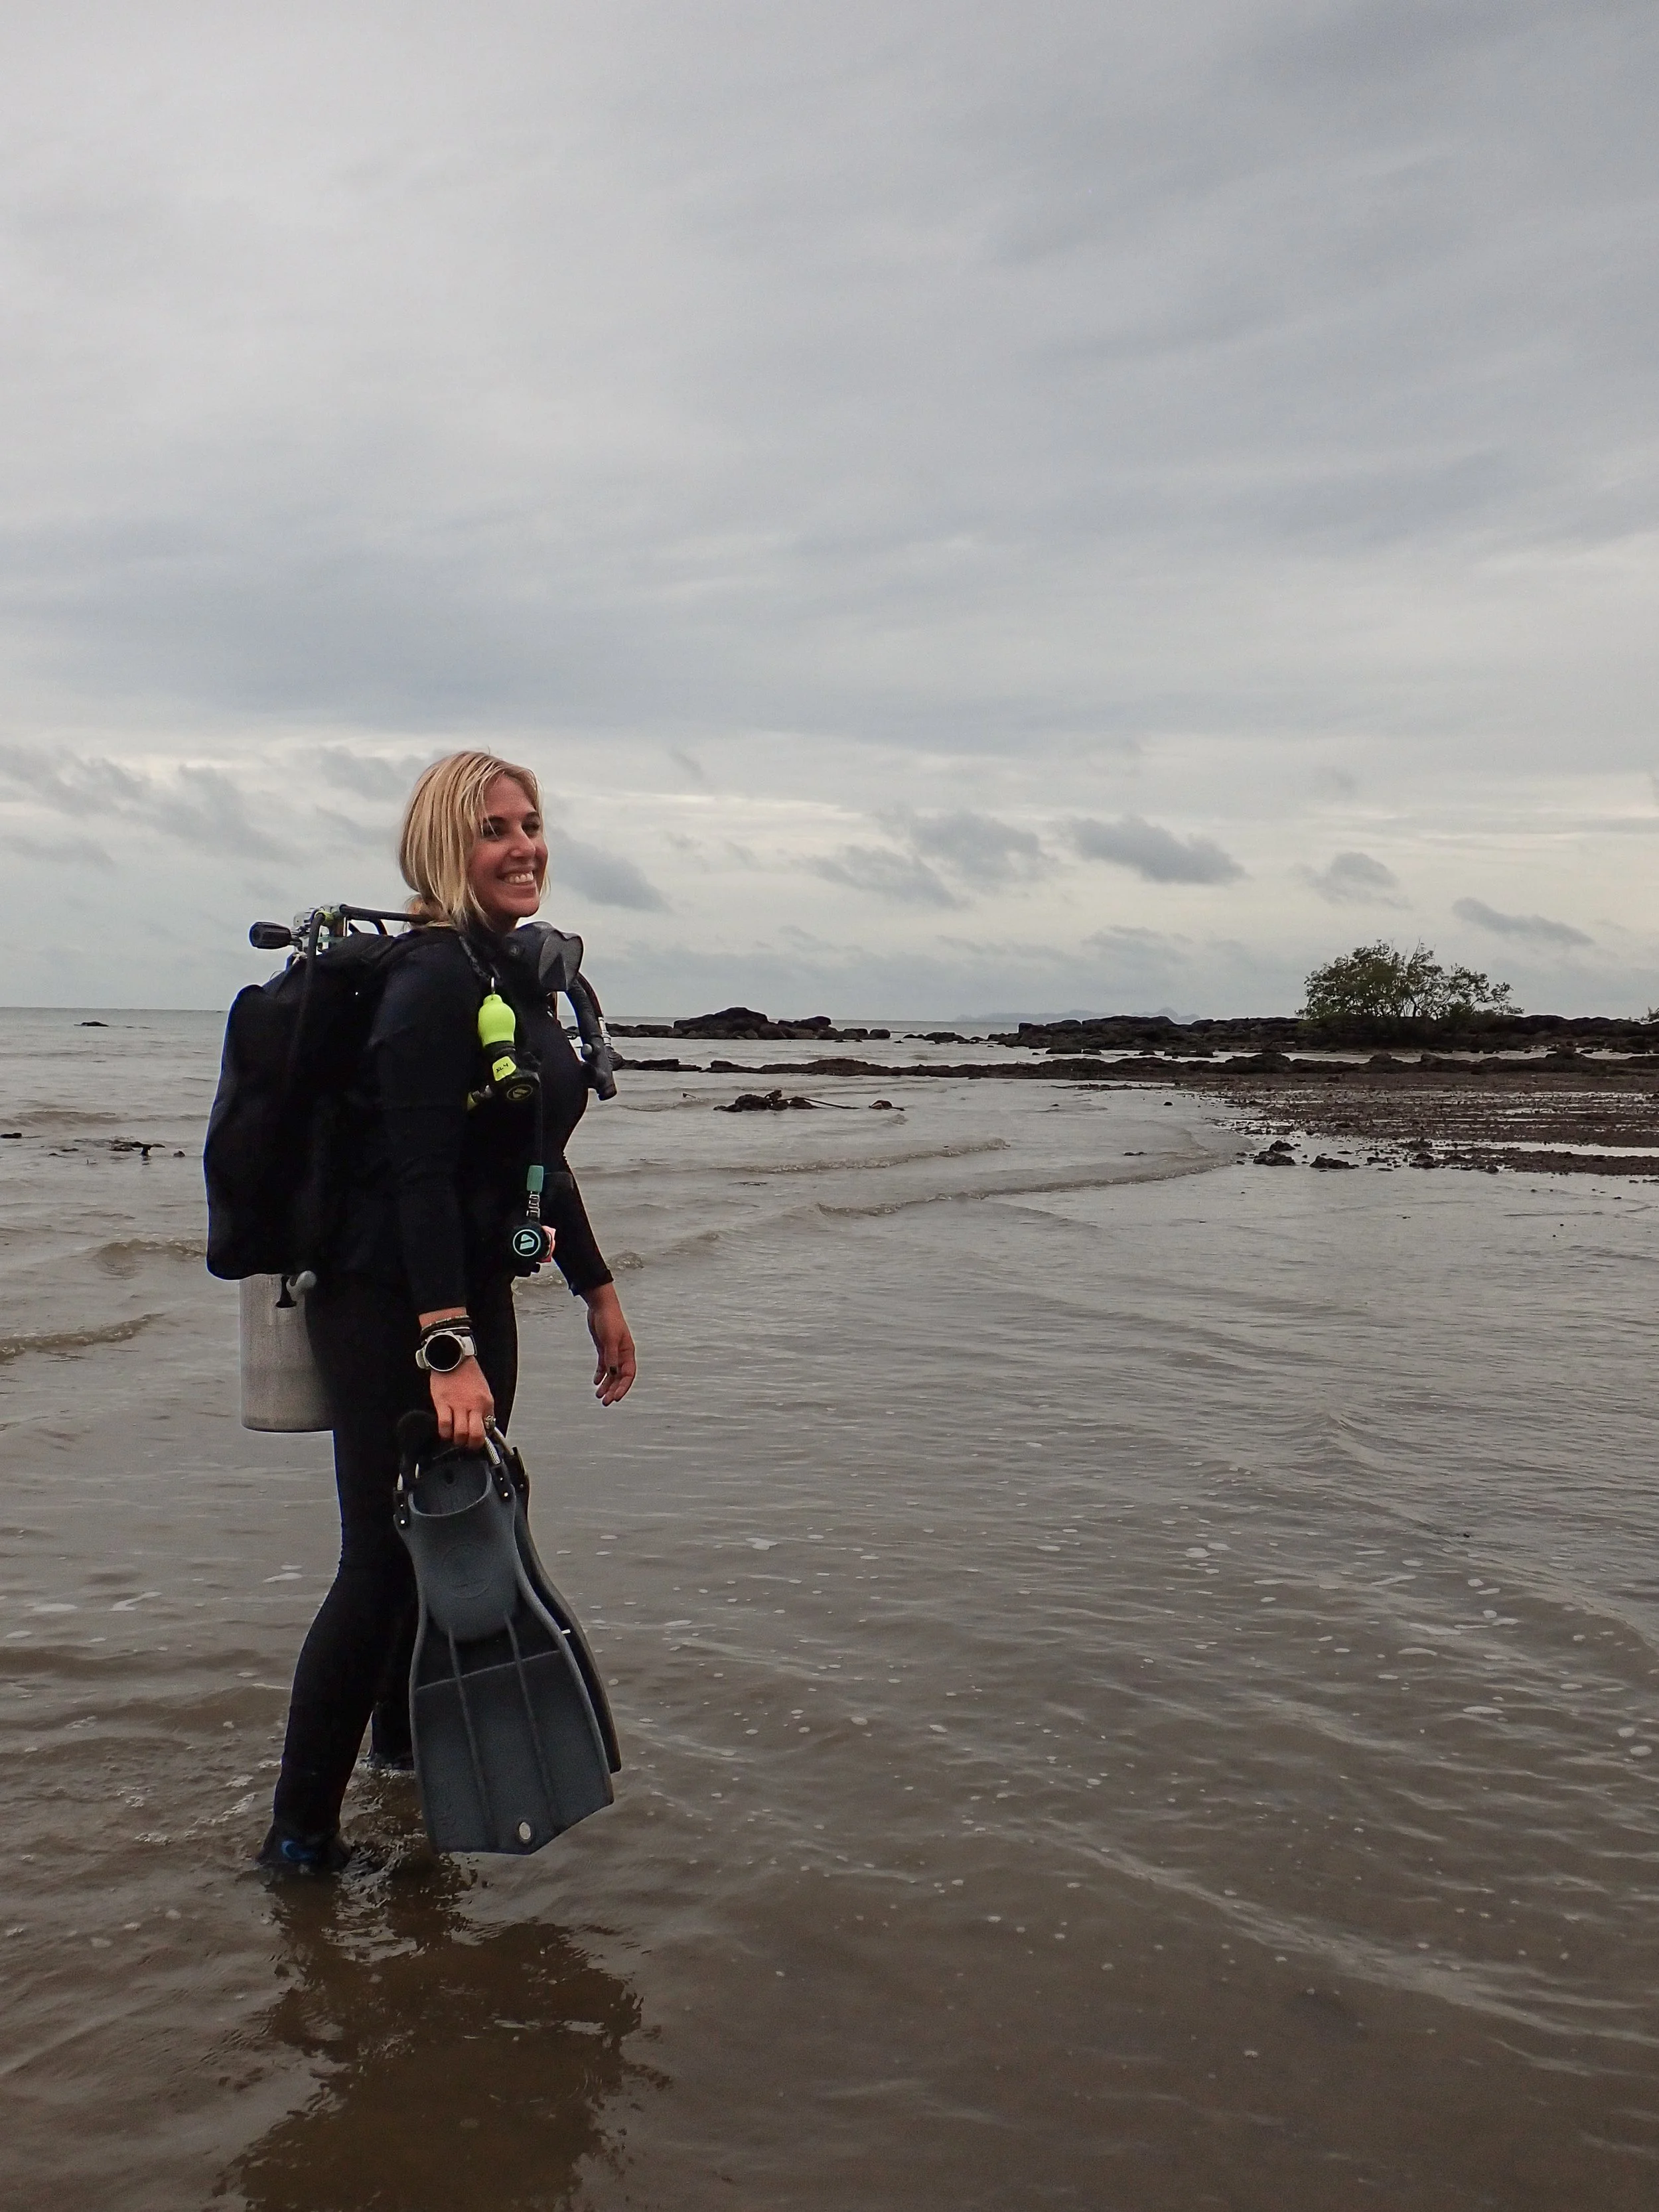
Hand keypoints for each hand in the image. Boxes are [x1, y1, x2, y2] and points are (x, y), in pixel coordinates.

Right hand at [429, 1357, 493, 1447]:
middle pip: (475, 1435)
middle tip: (468, 1445)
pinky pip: (444, 1424)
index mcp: (486, 1402)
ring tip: (456, 1439)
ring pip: (460, 1433)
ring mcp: (458, 1405)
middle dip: (472, 1445)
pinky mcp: (442, 1403)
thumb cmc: (468, 1372)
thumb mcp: (484, 1389)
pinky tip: (445, 1432)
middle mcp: (474, 1405)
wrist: (453, 1357)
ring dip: (458, 1441)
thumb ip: (484, 1407)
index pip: (489, 1427)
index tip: (478, 1439)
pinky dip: (444, 1433)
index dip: (483, 1437)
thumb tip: (484, 1423)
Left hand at [585, 1283, 635, 1405]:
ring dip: (606, 1385)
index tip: (615, 1398)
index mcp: (628, 1352)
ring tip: (598, 1395)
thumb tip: (612, 1373)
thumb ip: (611, 1357)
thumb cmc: (609, 1320)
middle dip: (613, 1390)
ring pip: (611, 1374)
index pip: (628, 1375)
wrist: (600, 1306)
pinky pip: (603, 1366)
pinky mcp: (604, 1349)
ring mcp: (612, 1352)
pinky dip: (600, 1375)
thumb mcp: (609, 1339)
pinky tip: (596, 1382)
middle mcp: (622, 1354)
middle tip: (605, 1402)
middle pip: (619, 1377)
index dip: (623, 1387)